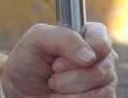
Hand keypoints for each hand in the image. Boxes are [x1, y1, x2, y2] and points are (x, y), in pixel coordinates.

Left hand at [2, 22, 117, 96]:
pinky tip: (62, 96)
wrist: (22, 91)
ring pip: (100, 92)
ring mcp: (105, 82)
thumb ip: (63, 37)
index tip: (57, 61)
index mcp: (89, 36)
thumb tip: (90, 56)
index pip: (102, 42)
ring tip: (55, 85)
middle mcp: (101, 58)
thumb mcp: (36, 40)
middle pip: (101, 71)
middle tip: (52, 73)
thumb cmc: (29, 61)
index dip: (82, 53)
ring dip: (69, 92)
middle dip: (70, 77)